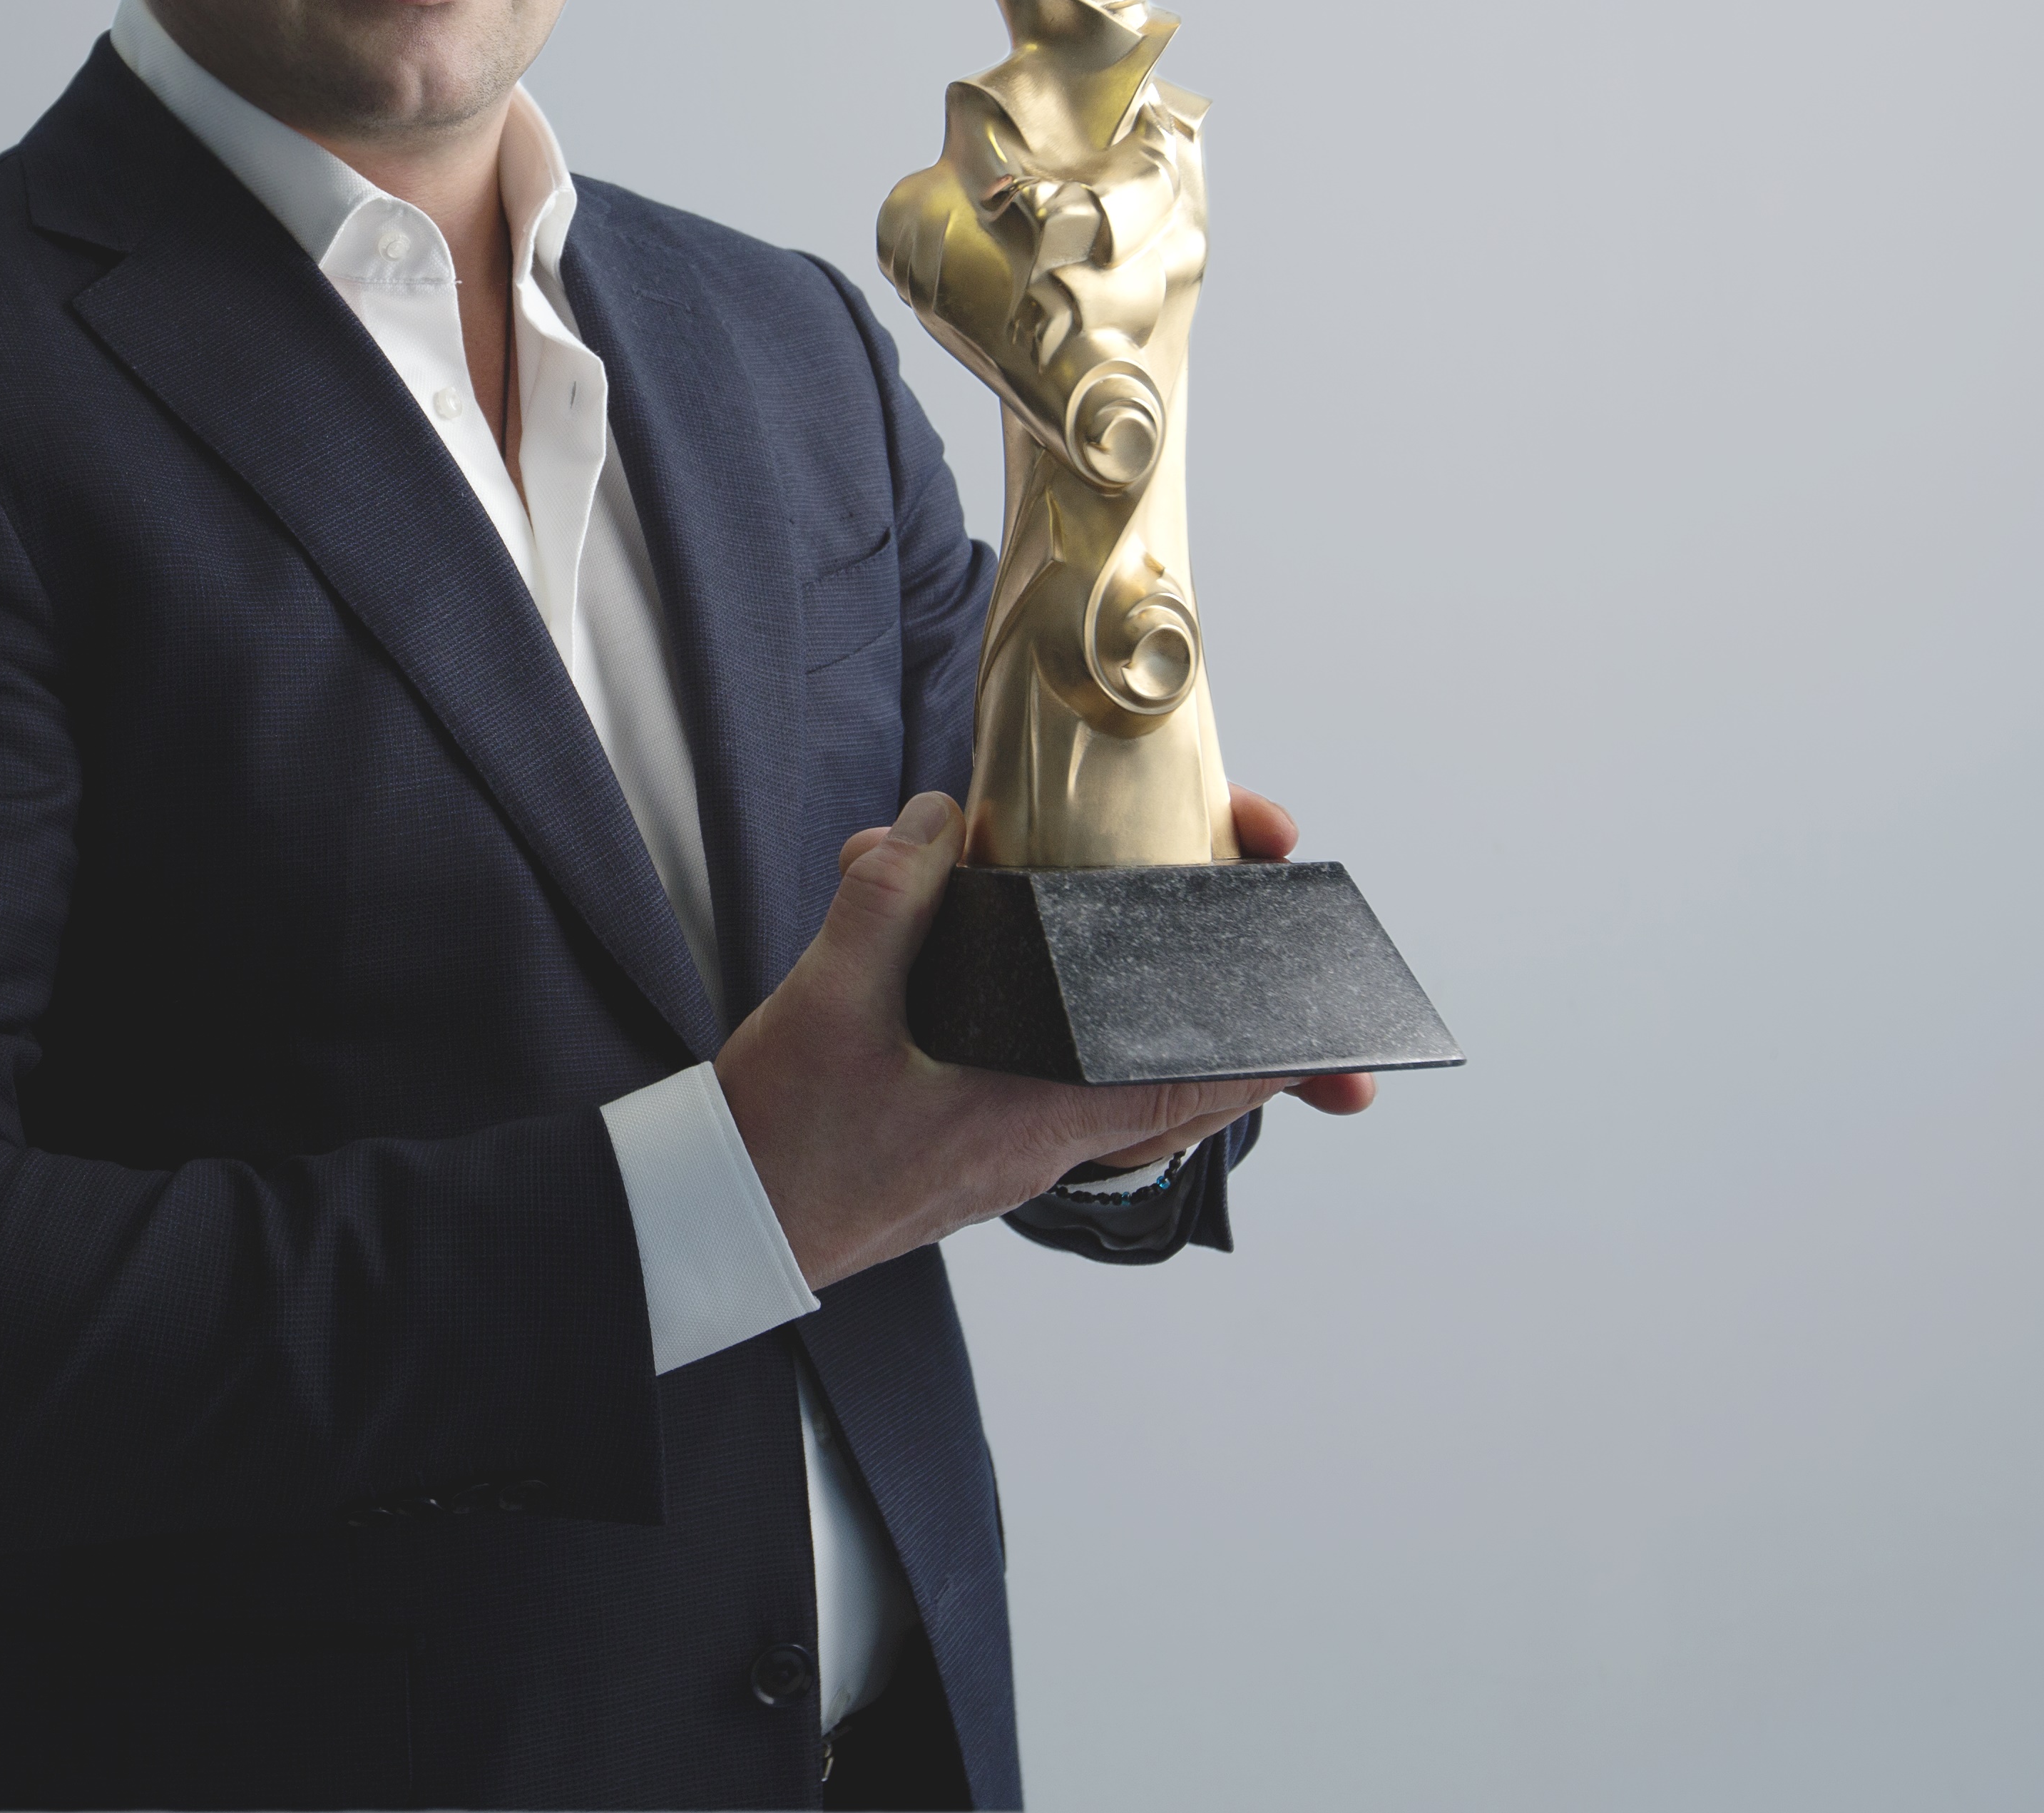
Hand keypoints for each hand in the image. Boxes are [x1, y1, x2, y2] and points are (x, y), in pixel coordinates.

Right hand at [710, 788, 1375, 1290]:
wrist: (718, 1221)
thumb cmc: (781, 1137)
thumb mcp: (827, 1000)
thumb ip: (889, 900)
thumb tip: (936, 822)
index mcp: (1033, 1119)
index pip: (1188, 1085)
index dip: (1267, 1055)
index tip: (1325, 1026)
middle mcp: (1040, 1149)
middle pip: (1179, 1102)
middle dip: (1245, 1059)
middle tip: (1293, 1016)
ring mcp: (1011, 1160)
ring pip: (1129, 1110)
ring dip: (1177, 1065)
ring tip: (1209, 1013)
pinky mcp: (974, 1155)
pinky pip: (1072, 1111)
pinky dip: (1102, 1069)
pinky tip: (1075, 1025)